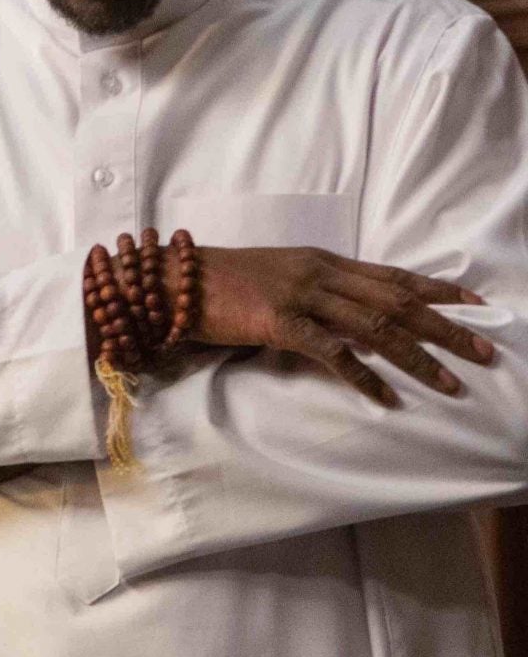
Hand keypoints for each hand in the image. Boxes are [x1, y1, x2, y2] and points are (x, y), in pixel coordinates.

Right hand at [180, 246, 492, 406]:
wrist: (172, 280)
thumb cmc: (218, 282)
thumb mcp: (275, 276)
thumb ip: (313, 290)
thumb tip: (346, 316)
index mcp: (321, 260)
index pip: (392, 274)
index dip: (437, 289)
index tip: (476, 303)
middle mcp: (319, 272)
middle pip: (397, 301)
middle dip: (446, 327)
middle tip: (484, 351)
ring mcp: (300, 295)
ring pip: (376, 327)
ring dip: (418, 357)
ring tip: (450, 382)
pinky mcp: (279, 321)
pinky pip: (333, 352)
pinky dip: (364, 376)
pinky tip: (387, 396)